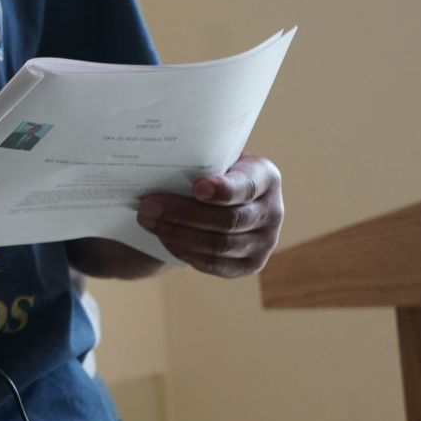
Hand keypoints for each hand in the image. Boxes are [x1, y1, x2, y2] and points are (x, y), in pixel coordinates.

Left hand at [137, 154, 283, 277]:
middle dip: (183, 214)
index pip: (247, 186)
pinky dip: (185, 251)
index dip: (224, 190)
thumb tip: (159, 155)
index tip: (196, 188)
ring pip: (219, 245)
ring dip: (178, 234)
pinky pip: (214, 264)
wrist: (221, 200)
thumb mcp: (213, 157)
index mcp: (265, 177)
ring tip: (147, 220)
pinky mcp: (250, 264)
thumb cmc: (211, 170)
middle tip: (147, 205)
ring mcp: (264, 242)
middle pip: (228, 220)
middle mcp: (272, 211)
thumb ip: (200, 157)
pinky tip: (164, 237)